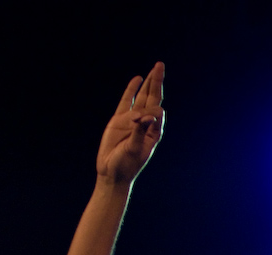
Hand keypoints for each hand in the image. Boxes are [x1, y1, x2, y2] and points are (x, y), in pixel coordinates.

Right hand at [96, 62, 164, 184]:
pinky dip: (131, 90)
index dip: (153, 111)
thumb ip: (140, 132)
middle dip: (157, 83)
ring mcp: (132, 120)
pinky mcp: (119, 119)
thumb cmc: (126, 165)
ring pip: (142, 97)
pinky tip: (138, 79)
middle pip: (153, 99)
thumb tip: (148, 116)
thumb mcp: (134, 149)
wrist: (111, 172)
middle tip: (160, 65)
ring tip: (155, 69)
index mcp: (153, 133)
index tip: (144, 118)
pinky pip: (127, 100)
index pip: (158, 114)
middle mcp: (145, 124)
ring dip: (148, 83)